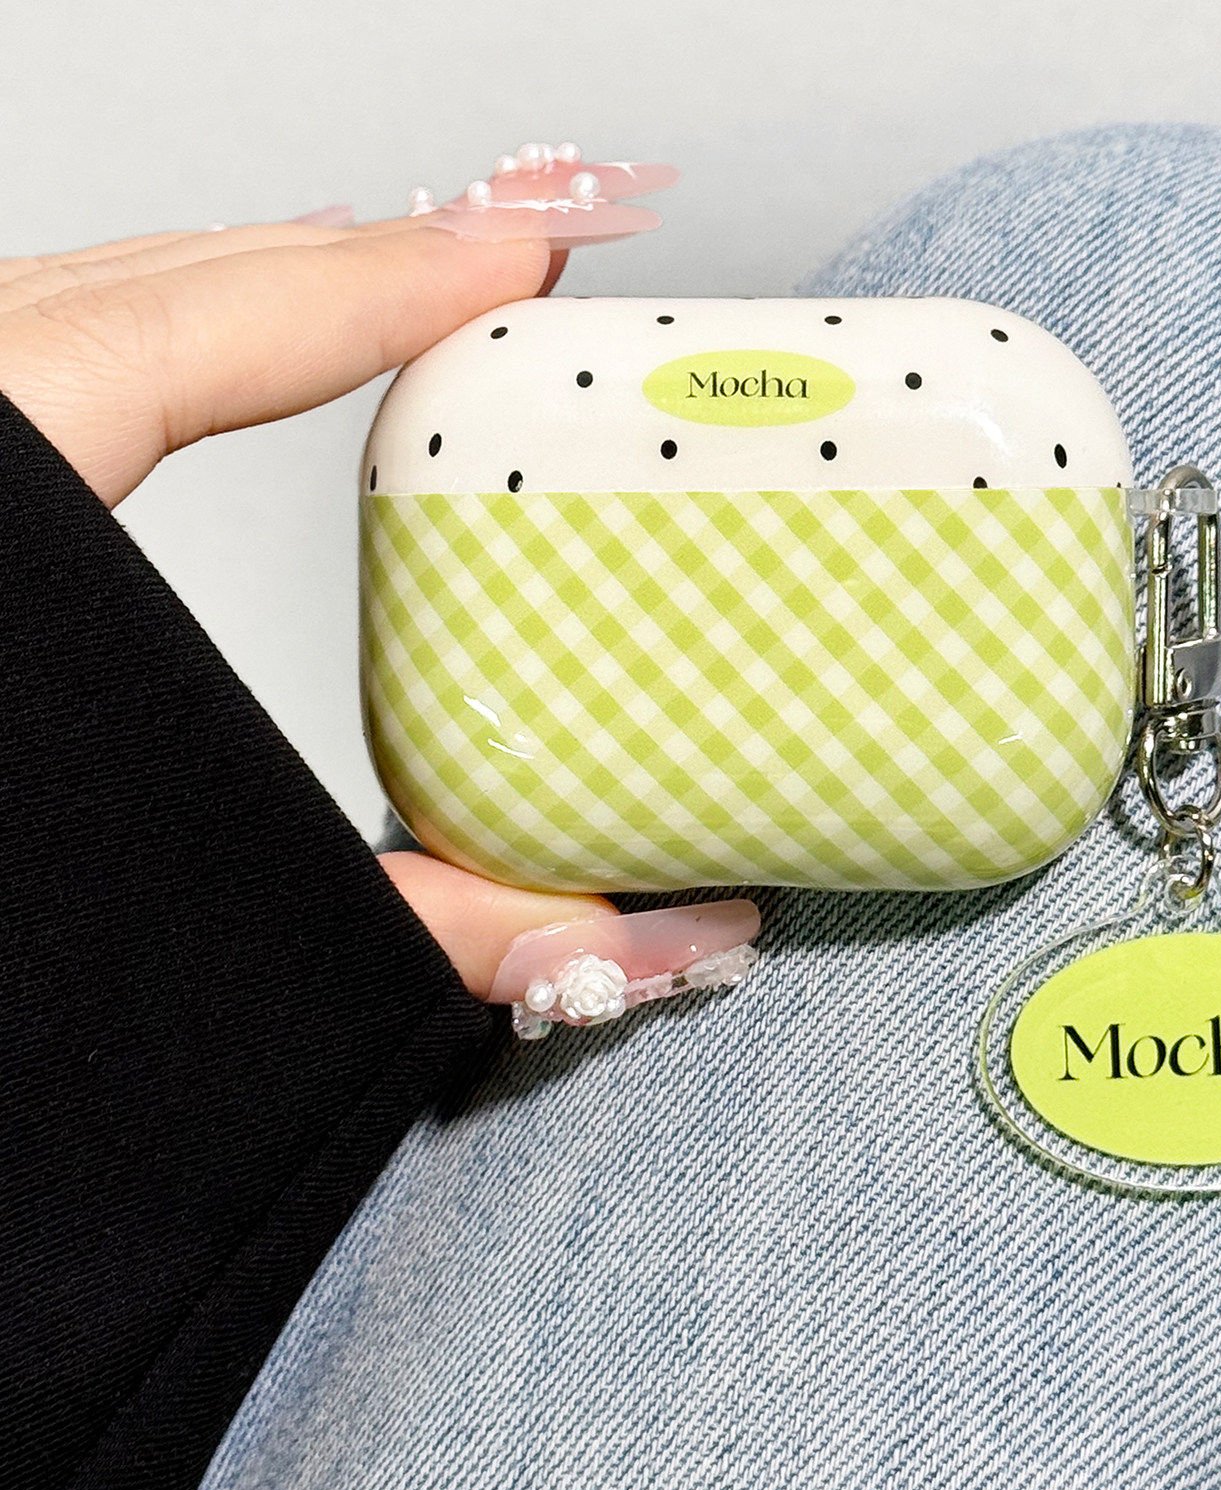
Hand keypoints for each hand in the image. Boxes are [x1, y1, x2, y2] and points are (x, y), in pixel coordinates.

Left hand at [0, 213, 632, 1001]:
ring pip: (86, 306)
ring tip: (386, 286)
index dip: (379, 282)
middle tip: (496, 255)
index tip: (515, 250)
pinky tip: (222, 362)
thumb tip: (603, 944)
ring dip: (255, 285)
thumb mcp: (195, 913)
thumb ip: (410, 926)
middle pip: (149, 289)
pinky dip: (163, 336)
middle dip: (347, 258)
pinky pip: (44, 357)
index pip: (184, 333)